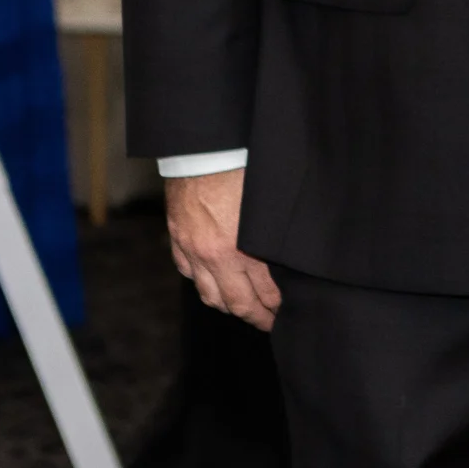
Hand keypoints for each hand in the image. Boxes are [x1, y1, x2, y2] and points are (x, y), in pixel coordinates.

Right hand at [165, 167, 280, 329]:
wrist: (203, 145)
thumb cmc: (244, 164)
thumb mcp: (271, 201)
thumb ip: (276, 233)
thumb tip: (290, 256)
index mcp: (244, 248)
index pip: (267, 292)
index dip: (278, 306)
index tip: (287, 311)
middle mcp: (216, 255)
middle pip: (238, 303)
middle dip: (258, 317)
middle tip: (271, 322)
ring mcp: (193, 250)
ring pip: (211, 295)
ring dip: (230, 306)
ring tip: (245, 310)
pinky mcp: (178, 239)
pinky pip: (189, 273)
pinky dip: (204, 283)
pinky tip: (215, 284)